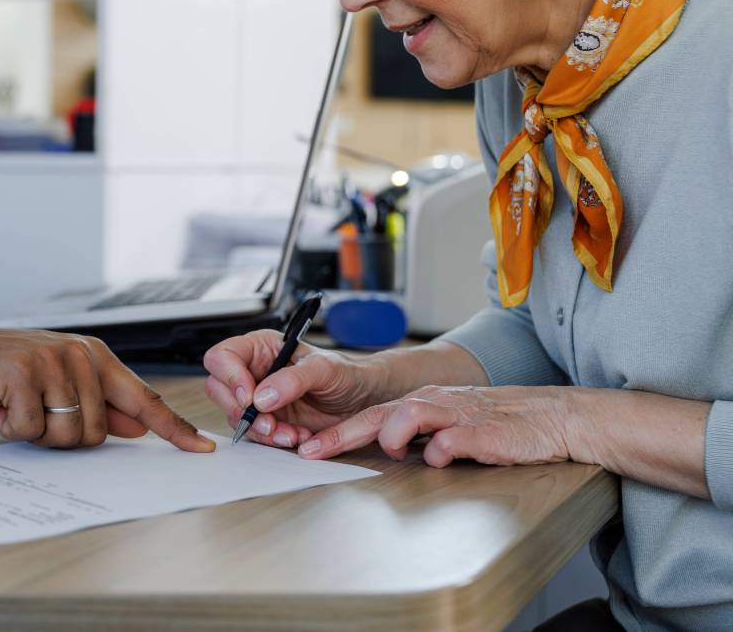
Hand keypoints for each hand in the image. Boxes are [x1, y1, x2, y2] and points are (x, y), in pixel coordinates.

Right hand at [0, 321, 214, 453]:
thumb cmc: (2, 371)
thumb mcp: (56, 382)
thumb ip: (99, 402)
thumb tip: (137, 426)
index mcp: (94, 356)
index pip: (144, 398)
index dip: (173, 428)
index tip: (201, 449)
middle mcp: (79, 354)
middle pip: (97, 432)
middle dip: (61, 434)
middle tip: (32, 410)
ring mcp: (51, 361)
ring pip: (66, 435)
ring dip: (35, 431)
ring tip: (15, 403)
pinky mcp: (22, 373)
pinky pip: (30, 429)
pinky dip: (9, 425)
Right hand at [203, 328, 385, 449]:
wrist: (362, 401)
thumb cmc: (345, 374)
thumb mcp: (324, 368)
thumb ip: (292, 379)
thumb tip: (262, 396)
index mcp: (260, 348)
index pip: (223, 356)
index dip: (230, 377)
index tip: (250, 397)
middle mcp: (253, 371)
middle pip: (219, 388)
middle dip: (241, 410)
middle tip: (268, 421)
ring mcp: (257, 398)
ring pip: (234, 415)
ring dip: (260, 430)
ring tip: (290, 432)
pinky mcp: (266, 420)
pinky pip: (254, 434)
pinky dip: (272, 440)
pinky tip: (296, 436)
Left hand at [297, 384, 572, 466]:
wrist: (554, 417)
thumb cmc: (501, 425)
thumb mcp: (451, 425)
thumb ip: (420, 436)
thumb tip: (386, 450)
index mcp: (423, 403)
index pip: (370, 416)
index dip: (336, 433)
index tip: (307, 449)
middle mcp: (434, 403)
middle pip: (378, 414)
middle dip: (341, 433)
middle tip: (313, 451)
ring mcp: (457, 414)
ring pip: (408, 414)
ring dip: (392, 435)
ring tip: (391, 452)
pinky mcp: (483, 430)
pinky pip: (451, 439)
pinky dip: (439, 450)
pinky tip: (440, 458)